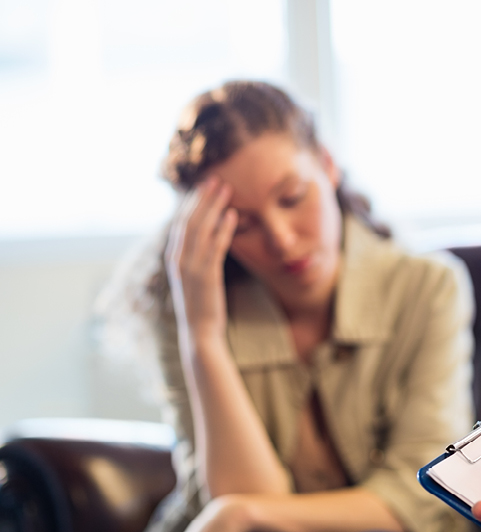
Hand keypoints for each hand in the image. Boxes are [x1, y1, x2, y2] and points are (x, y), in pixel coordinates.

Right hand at [165, 177, 237, 343]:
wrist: (199, 332)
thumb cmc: (200, 306)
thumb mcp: (194, 278)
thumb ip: (196, 258)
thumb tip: (206, 241)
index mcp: (174, 258)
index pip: (181, 223)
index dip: (191, 202)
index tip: (202, 186)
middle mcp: (179, 258)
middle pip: (190, 220)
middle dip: (202, 197)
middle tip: (215, 178)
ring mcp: (191, 266)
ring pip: (202, 228)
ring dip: (214, 206)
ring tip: (226, 188)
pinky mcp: (206, 275)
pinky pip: (216, 246)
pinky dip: (224, 228)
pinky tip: (233, 215)